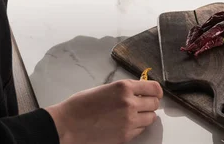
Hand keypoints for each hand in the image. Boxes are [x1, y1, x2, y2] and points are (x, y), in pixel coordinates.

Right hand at [45, 79, 162, 143]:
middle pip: (155, 103)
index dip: (156, 91)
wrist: (67, 125)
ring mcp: (129, 121)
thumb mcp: (105, 89)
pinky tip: (125, 124)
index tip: (154, 93)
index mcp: (123, 87)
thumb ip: (124, 90)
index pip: (154, 88)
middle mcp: (130, 103)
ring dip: (145, 116)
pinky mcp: (126, 135)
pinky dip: (137, 127)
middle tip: (142, 105)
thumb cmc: (80, 106)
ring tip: (133, 115)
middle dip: (150, 103)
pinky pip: (141, 130)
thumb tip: (139, 92)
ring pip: (151, 118)